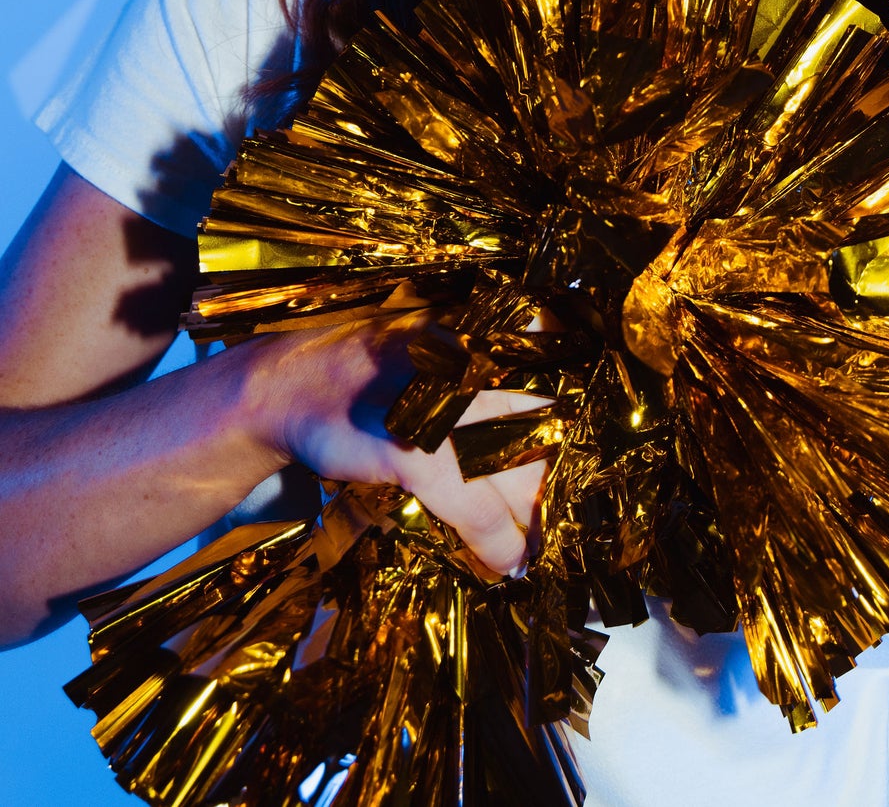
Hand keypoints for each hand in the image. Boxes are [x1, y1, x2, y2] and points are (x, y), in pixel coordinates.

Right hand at [240, 318, 548, 576]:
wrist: (293, 385)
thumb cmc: (369, 366)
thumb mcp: (435, 344)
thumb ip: (483, 362)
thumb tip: (537, 395)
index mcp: (485, 336)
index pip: (553, 382)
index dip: (574, 425)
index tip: (584, 461)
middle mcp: (475, 365)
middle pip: (542, 432)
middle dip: (554, 476)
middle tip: (562, 510)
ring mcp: (447, 412)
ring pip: (517, 476)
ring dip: (533, 517)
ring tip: (542, 543)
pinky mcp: (419, 457)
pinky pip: (476, 512)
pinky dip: (497, 542)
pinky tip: (510, 563)